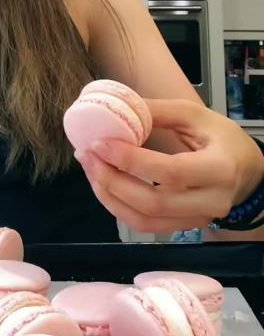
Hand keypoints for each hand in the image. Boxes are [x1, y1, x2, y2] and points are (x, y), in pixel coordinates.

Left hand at [74, 99, 263, 232]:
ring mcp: (197, 219)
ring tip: (90, 169)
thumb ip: (158, 111)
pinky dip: (119, 207)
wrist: (247, 171)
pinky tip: (104, 185)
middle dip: (112, 181)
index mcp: (218, 168)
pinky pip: (146, 226)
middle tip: (87, 156)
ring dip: (110, 197)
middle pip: (153, 203)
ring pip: (145, 220)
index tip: (100, 143)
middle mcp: (210, 201)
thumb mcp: (195, 115)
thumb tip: (118, 107)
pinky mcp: (185, 227)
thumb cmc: (222, 139)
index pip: (170, 171)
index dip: (131, 160)